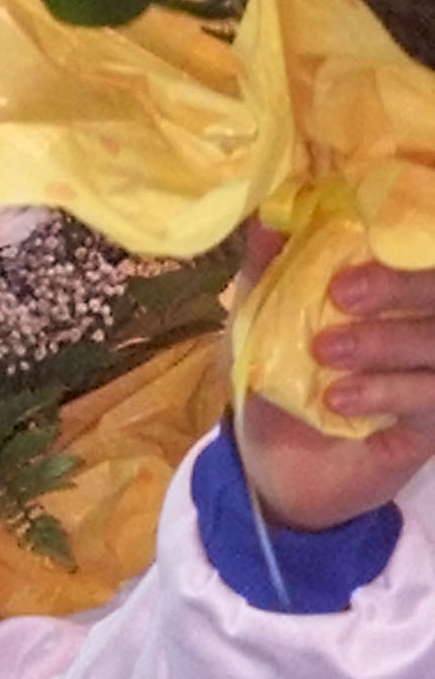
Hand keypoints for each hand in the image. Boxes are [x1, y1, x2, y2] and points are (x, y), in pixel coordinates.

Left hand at [237, 246, 434, 531]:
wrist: (272, 466)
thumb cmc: (278, 379)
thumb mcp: (261, 321)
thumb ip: (270, 267)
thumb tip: (270, 212)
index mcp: (399, 293)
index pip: (423, 257)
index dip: (414, 239)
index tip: (363, 232)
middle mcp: (427, 327)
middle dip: (401, 287)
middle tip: (343, 292)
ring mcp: (434, 376)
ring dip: (386, 343)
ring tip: (326, 351)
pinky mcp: (433, 427)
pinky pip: (432, 400)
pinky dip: (389, 393)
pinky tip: (340, 397)